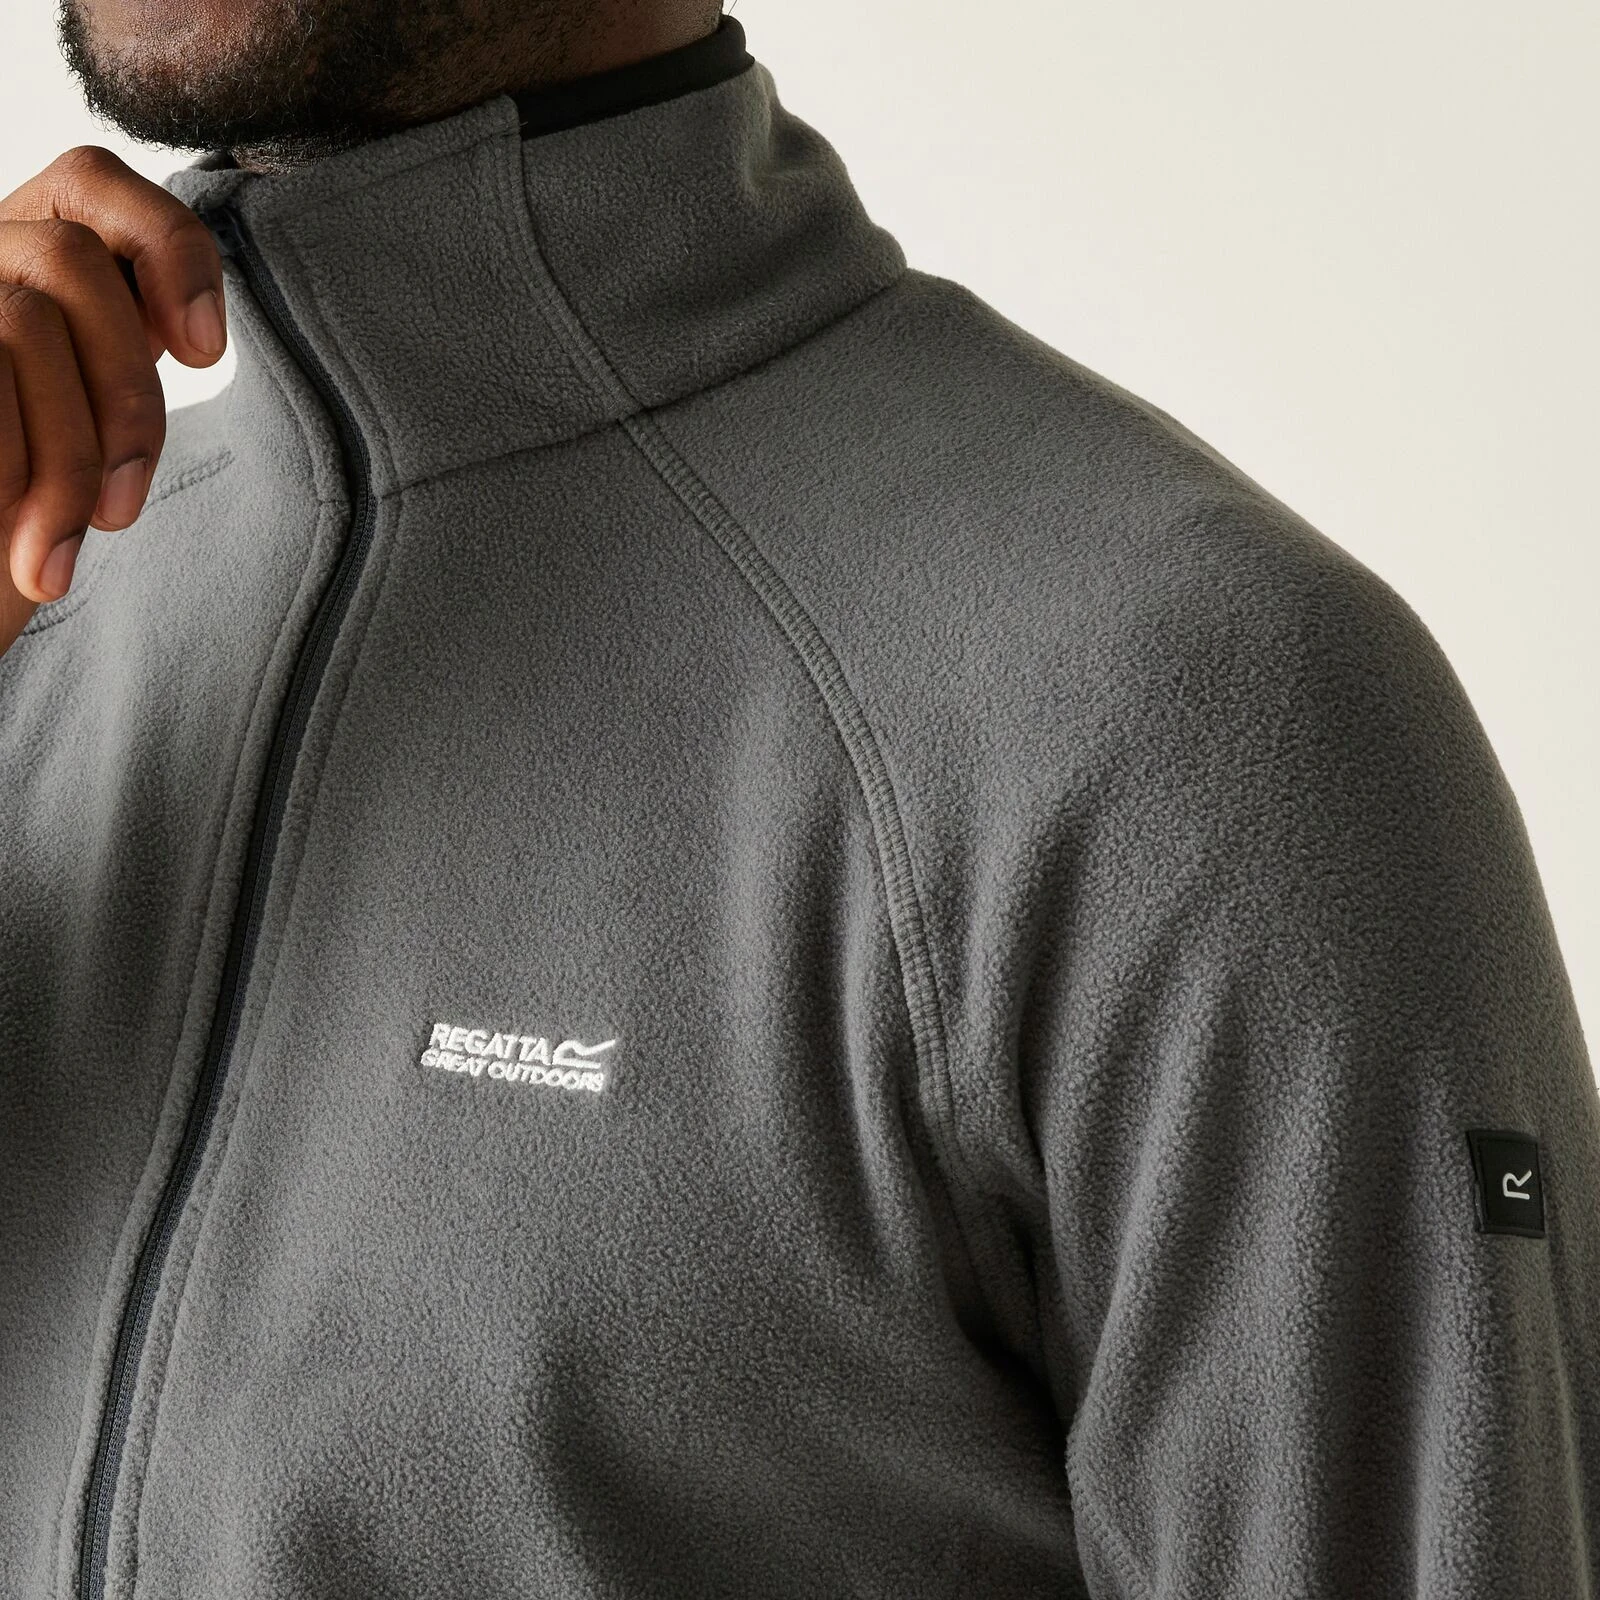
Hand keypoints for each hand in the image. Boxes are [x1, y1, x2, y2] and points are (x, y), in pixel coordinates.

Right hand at [0, 145, 226, 654]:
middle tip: (123, 509)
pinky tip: (30, 560)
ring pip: (23, 321)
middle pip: (74, 263)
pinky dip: (16, 474)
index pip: (95, 180)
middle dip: (125, 396)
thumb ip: (122, 355)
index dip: (170, 250)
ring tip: (67, 548)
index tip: (206, 357)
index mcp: (20, 250)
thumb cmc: (25, 512)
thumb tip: (193, 335)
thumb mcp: (91, 423)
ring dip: (67, 452)